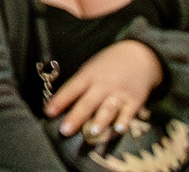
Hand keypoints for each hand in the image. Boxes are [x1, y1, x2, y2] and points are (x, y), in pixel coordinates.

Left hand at [44, 33, 165, 137]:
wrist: (139, 56)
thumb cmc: (109, 64)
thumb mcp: (91, 68)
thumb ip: (80, 85)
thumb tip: (63, 103)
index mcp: (89, 75)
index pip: (71, 89)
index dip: (60, 101)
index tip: (48, 112)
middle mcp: (103, 85)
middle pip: (87, 102)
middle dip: (76, 117)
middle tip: (65, 130)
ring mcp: (119, 93)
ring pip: (107, 109)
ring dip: (100, 121)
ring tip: (92, 132)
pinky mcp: (134, 101)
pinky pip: (128, 113)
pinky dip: (123, 121)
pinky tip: (119, 129)